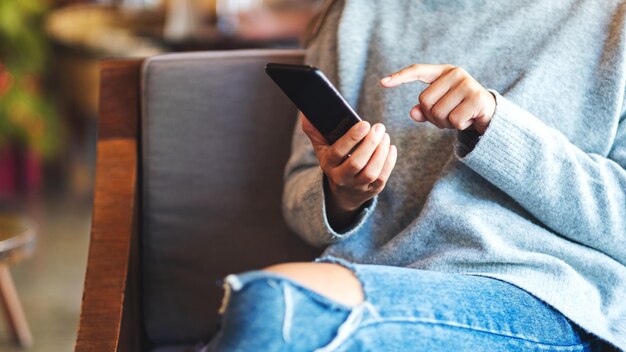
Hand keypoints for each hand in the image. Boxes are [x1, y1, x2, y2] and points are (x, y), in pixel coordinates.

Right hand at [300, 114, 396, 220]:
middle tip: (379, 127)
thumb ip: (314, 130)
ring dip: (381, 151)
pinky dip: (389, 161)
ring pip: (371, 171)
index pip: (338, 152)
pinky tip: (390, 147)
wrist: (344, 191)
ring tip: (385, 136)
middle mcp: (341, 178)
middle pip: (357, 162)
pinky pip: (383, 176)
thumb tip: (305, 113)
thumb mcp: (321, 148)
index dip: (352, 138)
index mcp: (328, 164)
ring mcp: (357, 186)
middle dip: (370, 143)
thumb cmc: (334, 161)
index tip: (364, 124)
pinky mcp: (373, 189)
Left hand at [380, 64, 495, 134]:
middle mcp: (455, 74)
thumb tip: (413, 113)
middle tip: (447, 116)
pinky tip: (468, 120)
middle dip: (432, 116)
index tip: (382, 83)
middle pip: (425, 101)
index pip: (417, 71)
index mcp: (443, 72)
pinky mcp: (477, 98)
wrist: (490, 114)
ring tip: (458, 117)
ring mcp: (467, 85)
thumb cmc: (459, 109)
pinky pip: (454, 120)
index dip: (400, 77)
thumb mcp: (440, 108)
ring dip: (445, 123)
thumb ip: (424, 110)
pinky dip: (458, 126)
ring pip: (439, 113)